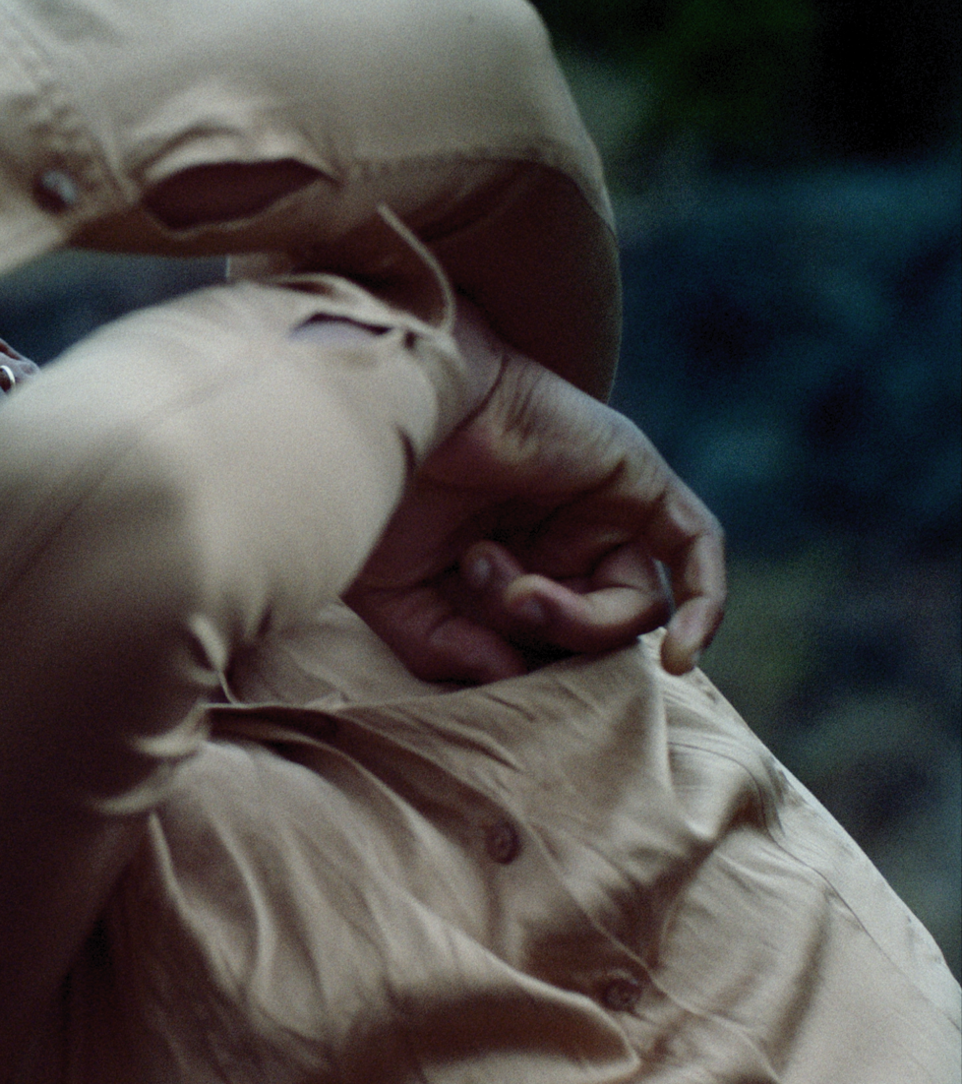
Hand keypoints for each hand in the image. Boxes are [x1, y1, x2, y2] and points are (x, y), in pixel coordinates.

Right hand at [347, 332, 724, 683]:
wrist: (394, 407)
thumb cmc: (378, 488)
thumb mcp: (394, 595)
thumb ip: (447, 650)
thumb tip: (512, 676)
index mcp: (500, 561)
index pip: (542, 644)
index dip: (520, 663)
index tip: (472, 647)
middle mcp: (553, 536)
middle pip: (591, 629)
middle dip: (545, 635)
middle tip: (498, 600)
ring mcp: (597, 508)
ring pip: (636, 604)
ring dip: (584, 622)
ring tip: (519, 587)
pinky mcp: (633, 478)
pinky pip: (694, 546)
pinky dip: (705, 603)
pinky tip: (682, 655)